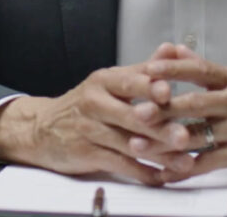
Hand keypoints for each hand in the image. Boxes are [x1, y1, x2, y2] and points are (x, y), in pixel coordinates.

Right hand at [0, 43, 194, 184]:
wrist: (42, 128)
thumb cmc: (86, 104)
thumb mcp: (110, 81)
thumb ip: (144, 69)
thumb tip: (173, 49)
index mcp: (104, 80)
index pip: (129, 81)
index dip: (149, 87)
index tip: (169, 93)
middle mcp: (95, 102)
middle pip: (130, 115)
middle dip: (159, 127)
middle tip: (184, 136)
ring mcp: (89, 129)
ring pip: (128, 143)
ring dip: (158, 154)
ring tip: (183, 161)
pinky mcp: (86, 154)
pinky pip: (119, 164)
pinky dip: (142, 172)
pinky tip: (161, 177)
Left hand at [142, 47, 226, 181]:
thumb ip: (206, 69)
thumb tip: (176, 49)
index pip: (201, 70)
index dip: (174, 69)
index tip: (148, 69)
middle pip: (195, 103)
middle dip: (163, 109)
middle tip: (137, 111)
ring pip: (196, 135)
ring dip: (165, 143)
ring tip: (139, 146)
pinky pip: (207, 162)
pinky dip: (183, 169)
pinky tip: (166, 173)